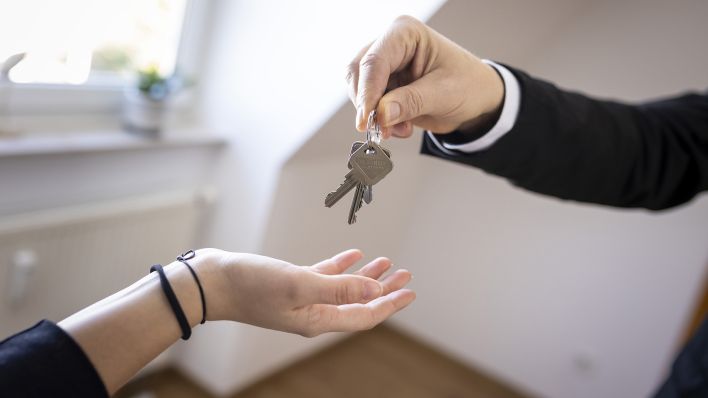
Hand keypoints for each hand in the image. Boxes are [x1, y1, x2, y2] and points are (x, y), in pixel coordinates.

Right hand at [197, 248, 414, 336]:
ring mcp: (301, 299)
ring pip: (344, 288)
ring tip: (387, 261)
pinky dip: (341, 266)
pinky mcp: (290, 284)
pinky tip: (354, 254)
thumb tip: (375, 293)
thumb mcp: (298, 285)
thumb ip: (338, 289)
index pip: (364, 316)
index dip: (390, 304)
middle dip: (385, 290)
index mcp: (318, 320)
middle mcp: (313, 314)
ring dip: (367, 276)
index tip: (410, 292)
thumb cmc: (249, 286)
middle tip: (407, 276)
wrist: (210, 282)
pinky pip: (325, 277)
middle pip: (359, 304)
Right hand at [346, 15, 503, 137]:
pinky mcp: (384, 85)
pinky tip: (401, 126)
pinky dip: (380, 120)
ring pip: (359, 90)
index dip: (367, 91)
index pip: (375, 60)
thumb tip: (382, 114)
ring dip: (374, 115)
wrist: (477, 99)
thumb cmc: (469, 85)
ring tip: (400, 128)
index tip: (366, 119)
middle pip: (359, 73)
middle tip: (381, 128)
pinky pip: (369, 104)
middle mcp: (391, 45)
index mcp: (406, 33)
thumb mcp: (444, 94)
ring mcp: (385, 66)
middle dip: (368, 104)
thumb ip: (411, 102)